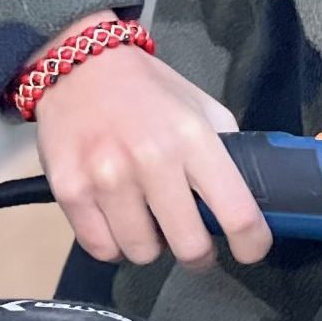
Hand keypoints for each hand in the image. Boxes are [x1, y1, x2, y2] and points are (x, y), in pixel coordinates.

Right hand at [30, 13, 271, 269]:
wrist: (79, 65)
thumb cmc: (148, 92)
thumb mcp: (202, 108)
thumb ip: (227, 153)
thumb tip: (248, 201)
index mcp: (193, 138)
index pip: (237, 213)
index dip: (252, 244)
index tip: (250, 249)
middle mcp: (151, 159)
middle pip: (189, 247)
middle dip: (199, 254)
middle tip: (194, 242)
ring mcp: (106, 178)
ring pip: (142, 254)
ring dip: (151, 247)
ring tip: (148, 222)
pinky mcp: (69, 191)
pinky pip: (102, 249)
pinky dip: (113, 243)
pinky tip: (117, 220)